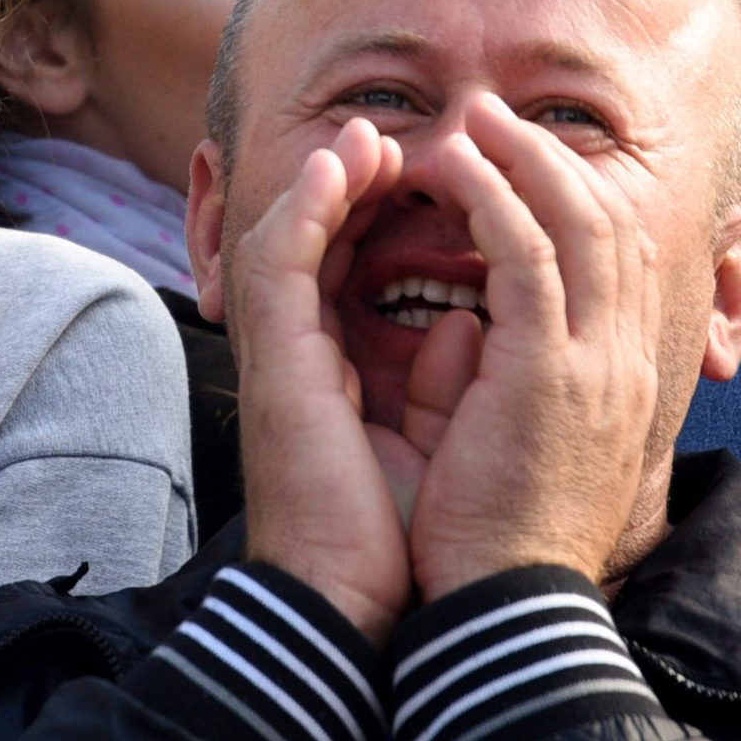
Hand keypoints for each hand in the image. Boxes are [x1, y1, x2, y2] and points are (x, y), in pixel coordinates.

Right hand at [222, 118, 418, 644]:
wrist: (357, 604)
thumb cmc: (398, 536)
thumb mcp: (435, 435)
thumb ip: (444, 376)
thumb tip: (466, 321)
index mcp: (338, 368)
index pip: (355, 263)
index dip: (388, 211)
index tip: (440, 173)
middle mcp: (303, 352)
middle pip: (321, 236)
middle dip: (358, 180)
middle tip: (403, 137)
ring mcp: (281, 355)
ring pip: (291, 233)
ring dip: (331, 177)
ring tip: (371, 135)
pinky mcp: (274, 364)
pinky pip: (281, 263)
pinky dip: (307, 207)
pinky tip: (339, 167)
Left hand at [407, 95, 663, 598]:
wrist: (502, 609)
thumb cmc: (493, 538)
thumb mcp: (509, 440)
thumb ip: (493, 374)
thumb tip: (462, 325)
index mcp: (620, 379)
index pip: (622, 256)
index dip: (574, 194)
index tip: (520, 160)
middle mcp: (624, 361)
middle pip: (611, 220)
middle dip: (550, 156)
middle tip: (493, 115)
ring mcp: (596, 363)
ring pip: (577, 219)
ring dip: (521, 157)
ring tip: (471, 120)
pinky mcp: (549, 371)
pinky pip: (529, 252)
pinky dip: (494, 195)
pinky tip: (453, 167)